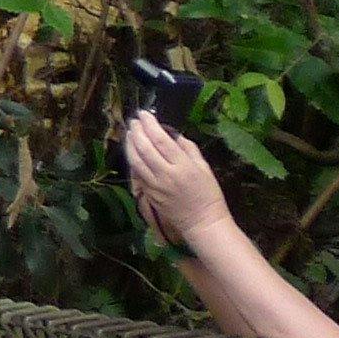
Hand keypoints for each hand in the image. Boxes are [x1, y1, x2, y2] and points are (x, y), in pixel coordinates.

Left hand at [130, 113, 235, 246]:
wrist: (203, 223)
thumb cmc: (208, 194)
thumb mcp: (205, 168)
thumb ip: (188, 149)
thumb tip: (172, 133)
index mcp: (183, 166)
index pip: (161, 140)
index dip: (150, 125)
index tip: (143, 114)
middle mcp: (166, 174)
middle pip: (145, 148)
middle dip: (137, 131)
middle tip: (134, 120)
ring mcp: (155, 185)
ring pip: (136, 160)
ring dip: (130, 144)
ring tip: (130, 133)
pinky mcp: (148, 193)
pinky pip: (137, 173)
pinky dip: (132, 159)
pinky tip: (132, 151)